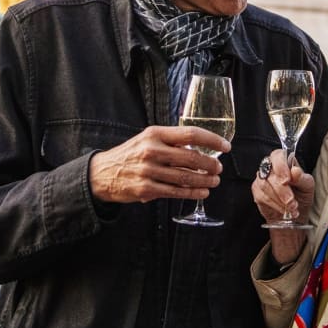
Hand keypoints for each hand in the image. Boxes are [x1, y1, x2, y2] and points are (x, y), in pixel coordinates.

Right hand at [89, 125, 229, 203]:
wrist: (102, 173)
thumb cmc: (131, 154)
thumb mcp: (148, 139)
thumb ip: (171, 141)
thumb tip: (200, 146)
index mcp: (155, 134)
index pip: (191, 134)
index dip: (212, 140)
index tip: (226, 146)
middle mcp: (152, 150)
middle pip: (191, 157)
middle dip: (211, 164)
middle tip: (219, 168)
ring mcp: (148, 171)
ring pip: (186, 177)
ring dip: (205, 180)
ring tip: (214, 181)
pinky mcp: (146, 189)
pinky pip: (175, 192)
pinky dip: (193, 193)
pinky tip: (202, 192)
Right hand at [251, 149, 313, 261]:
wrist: (293, 218)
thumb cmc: (303, 198)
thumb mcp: (308, 188)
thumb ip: (303, 178)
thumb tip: (294, 171)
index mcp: (283, 160)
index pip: (278, 155)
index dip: (282, 167)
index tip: (290, 179)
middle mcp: (269, 167)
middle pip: (270, 173)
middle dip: (282, 190)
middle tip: (293, 203)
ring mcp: (260, 179)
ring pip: (264, 187)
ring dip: (279, 201)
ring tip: (291, 209)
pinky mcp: (255, 192)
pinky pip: (261, 197)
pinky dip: (273, 206)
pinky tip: (281, 211)